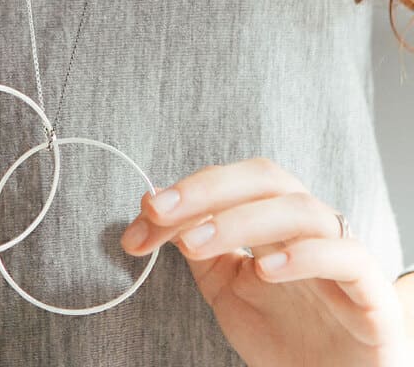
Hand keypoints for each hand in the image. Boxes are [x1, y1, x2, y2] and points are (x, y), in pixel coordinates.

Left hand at [119, 157, 410, 365]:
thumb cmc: (283, 335)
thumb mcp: (225, 288)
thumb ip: (195, 247)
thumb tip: (150, 209)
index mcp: (273, 219)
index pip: (228, 184)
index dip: (183, 193)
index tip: (142, 217)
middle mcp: (308, 226)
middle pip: (264, 178)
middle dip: (206, 189)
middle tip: (159, 211)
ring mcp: (342, 254)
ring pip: (299, 209)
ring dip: (240, 220)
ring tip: (195, 244)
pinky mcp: (371, 293)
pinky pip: (345, 256)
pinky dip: (304, 255)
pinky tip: (264, 268)